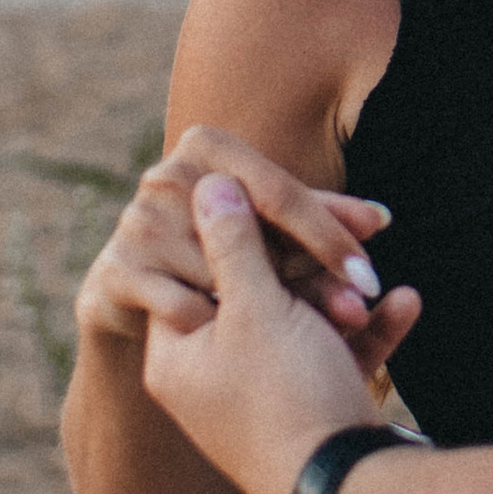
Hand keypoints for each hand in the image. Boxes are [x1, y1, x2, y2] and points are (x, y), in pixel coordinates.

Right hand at [76, 123, 394, 357]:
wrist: (151, 316)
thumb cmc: (229, 264)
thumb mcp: (280, 242)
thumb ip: (323, 224)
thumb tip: (382, 218)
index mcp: (207, 145)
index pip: (280, 193)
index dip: (329, 234)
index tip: (371, 273)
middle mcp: (165, 174)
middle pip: (252, 232)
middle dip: (309, 277)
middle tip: (359, 310)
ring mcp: (133, 222)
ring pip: (217, 273)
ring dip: (265, 311)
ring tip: (313, 338)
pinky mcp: (110, 273)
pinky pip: (178, 307)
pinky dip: (210, 329)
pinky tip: (235, 348)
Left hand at [142, 174, 423, 493]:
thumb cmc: (286, 397)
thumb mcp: (255, 307)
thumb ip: (233, 242)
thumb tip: (205, 182)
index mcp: (178, 355)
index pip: (192, 271)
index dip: (231, 232)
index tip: (268, 208)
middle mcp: (213, 378)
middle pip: (254, 294)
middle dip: (306, 267)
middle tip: (340, 237)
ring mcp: (264, 397)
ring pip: (302, 323)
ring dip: (344, 297)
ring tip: (375, 279)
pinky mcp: (313, 411)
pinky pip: (336, 355)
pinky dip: (369, 331)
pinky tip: (405, 303)